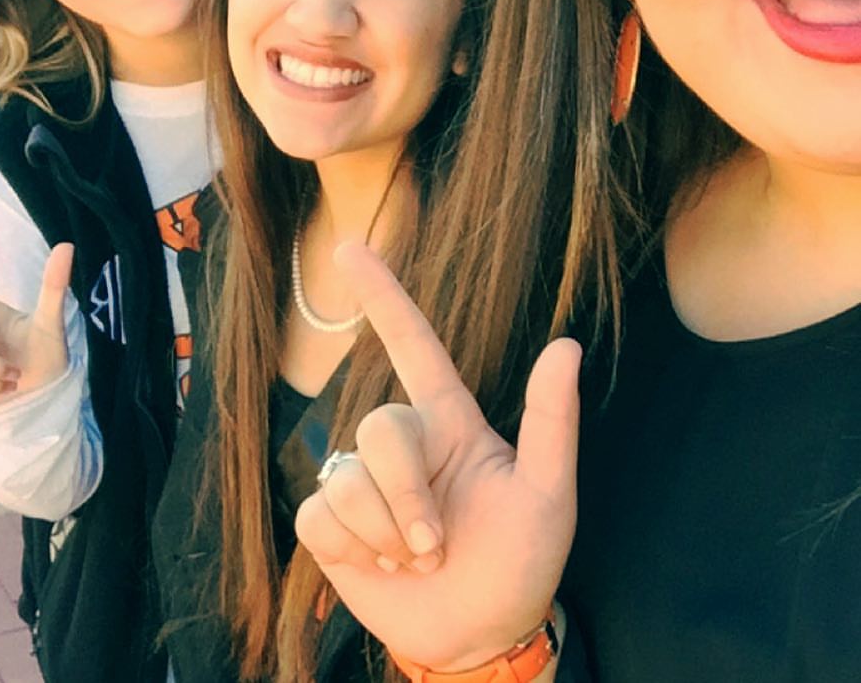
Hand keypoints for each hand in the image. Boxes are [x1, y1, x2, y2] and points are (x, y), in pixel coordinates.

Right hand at [294, 242, 579, 673]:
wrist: (477, 638)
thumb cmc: (522, 562)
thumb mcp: (548, 494)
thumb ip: (550, 420)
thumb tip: (567, 344)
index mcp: (450, 422)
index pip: (413, 345)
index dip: (384, 295)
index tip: (351, 247)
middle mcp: (404, 443)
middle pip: (380, 428)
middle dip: (408, 495)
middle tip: (436, 544)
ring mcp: (363, 481)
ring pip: (347, 476)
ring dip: (386, 532)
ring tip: (416, 559)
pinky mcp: (332, 524)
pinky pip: (319, 513)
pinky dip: (353, 548)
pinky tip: (377, 565)